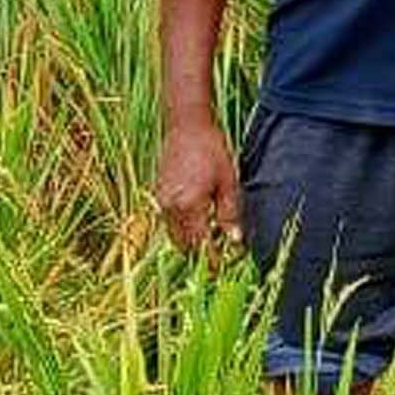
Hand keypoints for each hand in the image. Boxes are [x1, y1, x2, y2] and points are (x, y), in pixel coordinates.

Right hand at [152, 120, 241, 256]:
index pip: (200, 245)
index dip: (213, 260)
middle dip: (202, 254)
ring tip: (212, 236)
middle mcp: (170, 208)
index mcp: (189, 206)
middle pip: (185, 246)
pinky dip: (184, 227)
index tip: (224, 268)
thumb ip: (230, 214)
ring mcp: (162, 202)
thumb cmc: (212, 150)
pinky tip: (200, 219)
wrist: (187, 125)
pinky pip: (170, 222)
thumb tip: (234, 241)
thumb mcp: (229, 182)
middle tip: (221, 253)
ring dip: (192, 241)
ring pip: (175, 236)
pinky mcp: (159, 195)